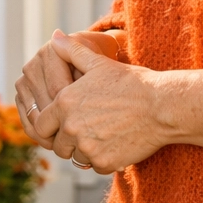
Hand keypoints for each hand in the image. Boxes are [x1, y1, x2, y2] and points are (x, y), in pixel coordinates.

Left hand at [31, 32, 202, 173]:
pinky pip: (94, 166)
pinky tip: (113, 145)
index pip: (40, 125)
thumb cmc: (131, 82)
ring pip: (75, 157)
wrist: (162, 106)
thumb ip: (72, 51)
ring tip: (100, 136)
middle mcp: (72, 127)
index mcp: (64, 102)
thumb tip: (56, 36)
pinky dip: (101, 160)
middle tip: (83, 132)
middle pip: (57, 145)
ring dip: (84, 151)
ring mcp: (88, 147)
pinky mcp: (105, 162)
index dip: (49, 125)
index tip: (61, 124)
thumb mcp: (99, 62)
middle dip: (66, 141)